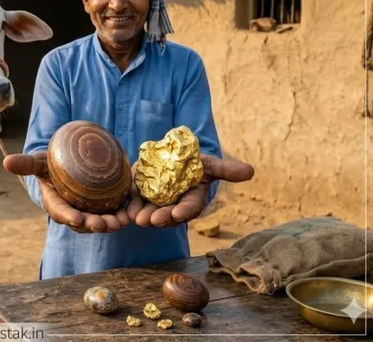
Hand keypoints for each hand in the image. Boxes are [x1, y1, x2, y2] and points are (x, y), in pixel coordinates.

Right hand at [2, 152, 130, 233]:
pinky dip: (123, 215)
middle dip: (92, 225)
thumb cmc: (51, 164)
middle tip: (101, 224)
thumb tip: (6, 162)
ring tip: (120, 221)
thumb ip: (26, 164)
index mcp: (56, 203)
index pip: (61, 212)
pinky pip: (115, 214)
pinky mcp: (105, 208)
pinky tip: (131, 215)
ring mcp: (90, 212)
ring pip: (101, 222)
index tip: (76, 219)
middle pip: (83, 222)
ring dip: (110, 224)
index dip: (68, 216)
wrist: (70, 164)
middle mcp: (73, 212)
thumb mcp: (39, 162)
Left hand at [128, 153, 254, 227]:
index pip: (189, 208)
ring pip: (150, 213)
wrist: (170, 157)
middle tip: (152, 220)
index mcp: (191, 199)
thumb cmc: (194, 162)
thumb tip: (251, 171)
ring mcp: (156, 203)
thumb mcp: (209, 164)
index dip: (184, 211)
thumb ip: (226, 169)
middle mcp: (174, 205)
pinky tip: (127, 212)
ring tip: (138, 219)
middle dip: (160, 218)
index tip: (178, 213)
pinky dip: (131, 209)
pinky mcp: (141, 197)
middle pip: (168, 215)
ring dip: (144, 217)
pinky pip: (135, 206)